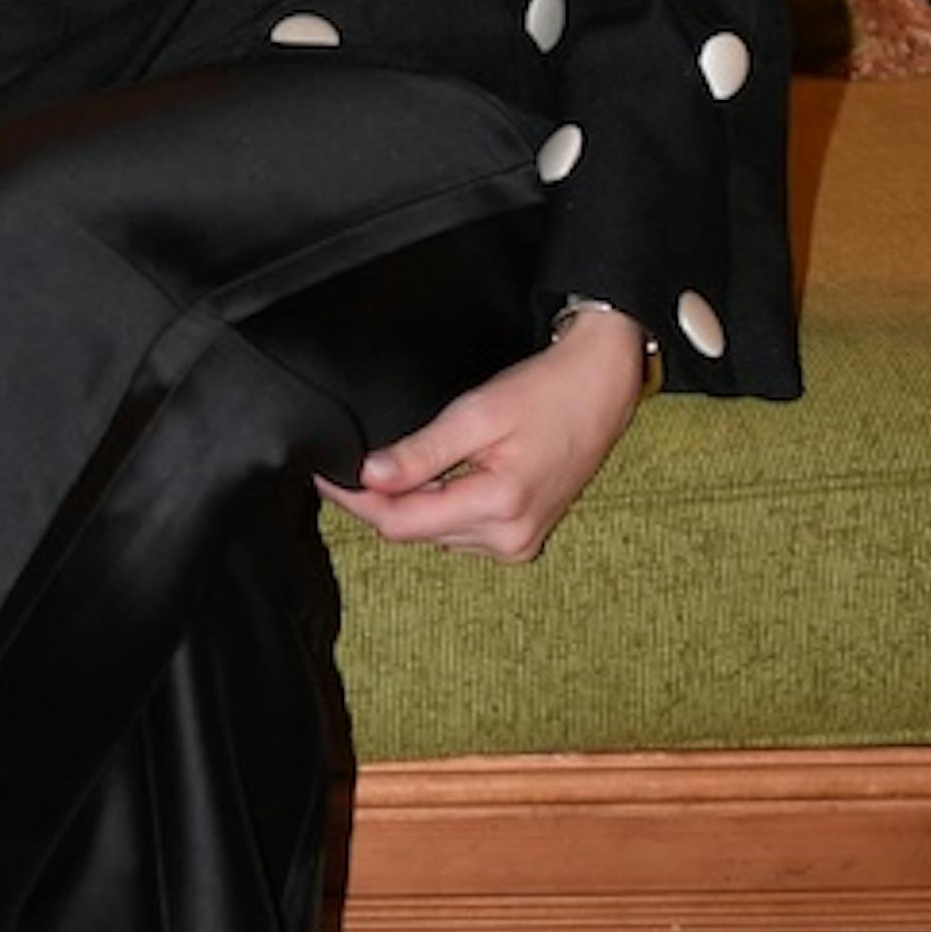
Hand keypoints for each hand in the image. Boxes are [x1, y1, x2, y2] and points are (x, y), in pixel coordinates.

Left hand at [325, 304, 650, 563]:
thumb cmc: (547, 392)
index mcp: (499, 506)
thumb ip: (422, 452)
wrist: (602, 388)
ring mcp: (519, 544)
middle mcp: (509, 538)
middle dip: (382, 501)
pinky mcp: (522, 540)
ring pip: (435, 534)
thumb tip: (369, 477)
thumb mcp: (477, 414)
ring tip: (407, 463)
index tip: (328, 476)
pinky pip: (461, 532)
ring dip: (413, 505)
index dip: (357, 502)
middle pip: (415, 532)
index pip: (401, 523)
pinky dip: (441, 508)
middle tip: (354, 464)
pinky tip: (443, 477)